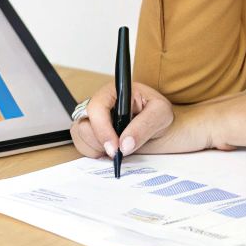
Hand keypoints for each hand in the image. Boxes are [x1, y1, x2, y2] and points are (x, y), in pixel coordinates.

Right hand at [70, 80, 212, 159]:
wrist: (166, 128)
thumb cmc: (162, 115)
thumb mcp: (161, 114)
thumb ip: (143, 127)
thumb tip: (125, 144)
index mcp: (115, 91)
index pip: (97, 107)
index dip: (102, 128)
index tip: (115, 147)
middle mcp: (102, 104)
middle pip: (83, 122)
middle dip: (99, 141)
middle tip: (117, 153)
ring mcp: (95, 119)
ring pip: (79, 135)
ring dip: (95, 148)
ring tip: (116, 151)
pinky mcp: (94, 134)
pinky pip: (82, 145)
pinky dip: (93, 153)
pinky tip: (110, 153)